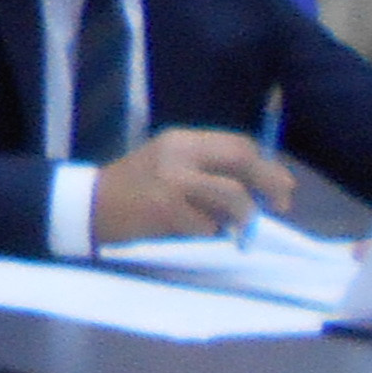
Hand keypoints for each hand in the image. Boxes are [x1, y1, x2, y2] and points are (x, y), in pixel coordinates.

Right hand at [90, 125, 290, 244]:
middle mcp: (179, 152)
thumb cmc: (135, 189)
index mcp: (182, 139)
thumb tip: (260, 189)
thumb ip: (208, 170)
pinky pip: (208, 224)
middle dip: (269, 182)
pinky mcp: (166, 208)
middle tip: (282, 204)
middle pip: (241, 159)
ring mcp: (172, 179)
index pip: (238, 144)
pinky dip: (209, 233)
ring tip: (240, 227)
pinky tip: (195, 232)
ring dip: (244, 214)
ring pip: (232, 194)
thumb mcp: (170, 166)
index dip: (265, 164)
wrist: (88, 206)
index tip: (280, 185)